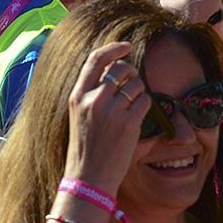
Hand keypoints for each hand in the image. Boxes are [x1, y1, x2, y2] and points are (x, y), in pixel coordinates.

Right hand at [63, 43, 150, 195]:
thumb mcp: (79, 115)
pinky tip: (135, 120)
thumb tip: (112, 69)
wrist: (88, 177)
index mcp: (77, 96)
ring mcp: (111, 111)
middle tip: (131, 86)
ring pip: (136, 84)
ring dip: (139, 93)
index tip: (127, 46)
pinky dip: (144, 106)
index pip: (95, 59)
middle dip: (132, 73)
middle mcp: (92, 100)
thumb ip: (91, 92)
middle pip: (121, 69)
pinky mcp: (128, 123)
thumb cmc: (85, 147)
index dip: (114, 48)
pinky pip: (145, 101)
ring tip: (130, 109)